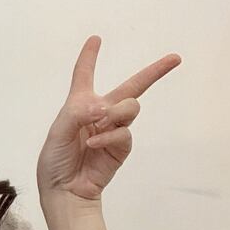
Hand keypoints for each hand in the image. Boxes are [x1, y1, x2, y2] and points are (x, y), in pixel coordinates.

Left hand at [36, 35, 181, 202]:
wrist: (63, 190)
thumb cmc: (54, 160)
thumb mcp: (57, 132)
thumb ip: (78, 113)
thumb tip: (105, 106)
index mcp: (79, 104)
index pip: (84, 76)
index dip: (89, 57)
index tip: (95, 39)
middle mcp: (99, 113)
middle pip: (132, 87)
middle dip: (155, 71)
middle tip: (175, 58)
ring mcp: (112, 129)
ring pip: (130, 107)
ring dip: (117, 112)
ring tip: (99, 125)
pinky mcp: (120, 147)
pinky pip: (124, 132)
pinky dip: (109, 136)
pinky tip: (93, 145)